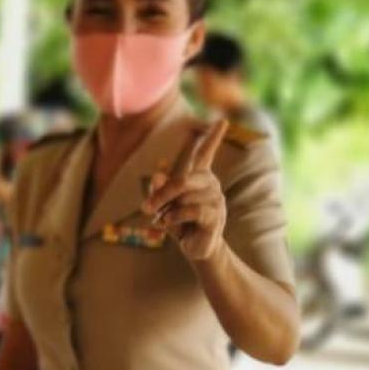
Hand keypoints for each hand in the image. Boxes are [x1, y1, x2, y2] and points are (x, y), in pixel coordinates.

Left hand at [144, 119, 231, 261]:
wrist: (196, 249)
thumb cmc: (181, 224)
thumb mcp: (165, 206)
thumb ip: (160, 190)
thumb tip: (157, 175)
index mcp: (200, 177)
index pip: (205, 153)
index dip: (213, 137)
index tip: (223, 120)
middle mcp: (211, 184)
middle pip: (182, 180)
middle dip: (161, 194)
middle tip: (145, 208)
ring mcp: (216, 200)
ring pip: (185, 196)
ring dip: (167, 210)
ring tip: (164, 221)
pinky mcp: (216, 216)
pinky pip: (191, 210)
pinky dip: (175, 217)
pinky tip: (168, 224)